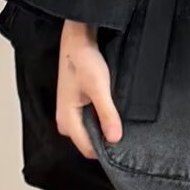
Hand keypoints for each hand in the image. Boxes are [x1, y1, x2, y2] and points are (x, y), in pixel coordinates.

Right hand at [56, 19, 122, 156]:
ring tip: (119, 117)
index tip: (124, 141)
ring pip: (90, 132)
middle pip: (89, 142)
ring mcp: (70, 115)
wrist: (77, 41)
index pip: (88, 148)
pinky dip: (101, 119)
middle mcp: (65, 122)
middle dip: (106, 138)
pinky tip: (112, 111)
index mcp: (67, 120)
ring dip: (104, 128)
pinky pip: (90, 122)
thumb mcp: (99, 87)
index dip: (106, 148)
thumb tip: (115, 139)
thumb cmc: (84, 61)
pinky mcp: (76, 107)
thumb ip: (107, 114)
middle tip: (124, 126)